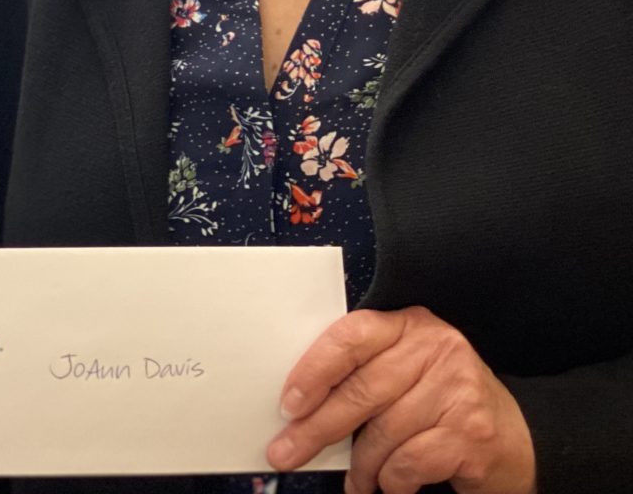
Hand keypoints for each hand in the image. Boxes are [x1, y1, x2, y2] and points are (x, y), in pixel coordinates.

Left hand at [268, 306, 535, 493]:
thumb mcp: (404, 374)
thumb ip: (361, 376)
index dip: (313, 371)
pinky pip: (409, 463)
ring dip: (360, 466)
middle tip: (286, 452)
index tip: (289, 403)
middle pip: (361, 390)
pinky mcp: (473, 433)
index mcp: (410, 326)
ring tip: (356, 481)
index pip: (351, 337)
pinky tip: (390, 485)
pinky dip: (391, 481)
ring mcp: (459, 390)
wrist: (518, 439)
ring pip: (382, 433)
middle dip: (317, 429)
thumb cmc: (443, 405)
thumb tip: (298, 410)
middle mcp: (439, 349)